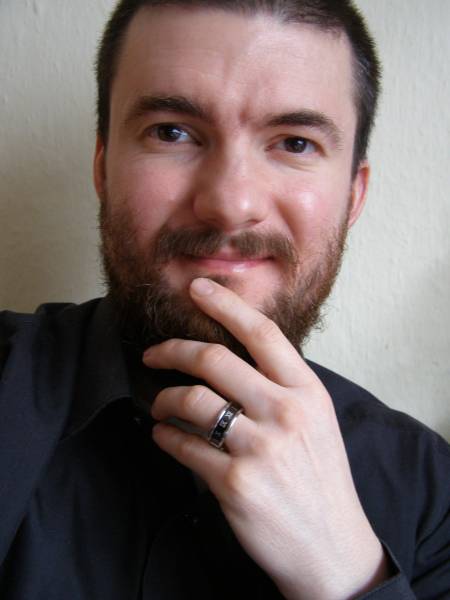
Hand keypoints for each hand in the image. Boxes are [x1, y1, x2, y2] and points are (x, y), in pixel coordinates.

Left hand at [143, 278, 388, 598]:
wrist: (332, 547)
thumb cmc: (320, 478)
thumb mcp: (317, 421)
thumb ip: (283, 387)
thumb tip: (234, 357)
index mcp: (307, 391)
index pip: (261, 334)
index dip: (226, 304)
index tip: (197, 288)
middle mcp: (285, 413)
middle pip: (214, 360)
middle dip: (172, 350)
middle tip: (153, 353)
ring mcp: (260, 448)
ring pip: (192, 401)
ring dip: (164, 399)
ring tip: (160, 405)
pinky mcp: (235, 483)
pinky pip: (184, 447)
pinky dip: (164, 437)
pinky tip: (162, 435)